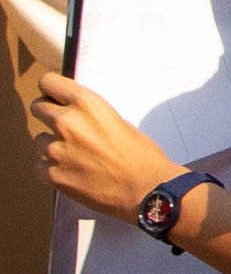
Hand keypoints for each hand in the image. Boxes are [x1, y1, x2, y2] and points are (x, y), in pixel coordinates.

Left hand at [27, 72, 180, 224]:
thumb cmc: (142, 156)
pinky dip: (52, 168)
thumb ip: (91, 115)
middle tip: (66, 129)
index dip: (52, 91)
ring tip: (77, 157)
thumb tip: (73, 115)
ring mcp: (56, 149)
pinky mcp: (52, 174)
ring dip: (53, 145)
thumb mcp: (120, 122)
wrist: (148, 190)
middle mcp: (67, 122)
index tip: (56, 98)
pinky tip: (73, 172)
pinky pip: (40, 165)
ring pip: (39, 139)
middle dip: (49, 116)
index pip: (48, 82)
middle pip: (38, 108)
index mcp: (87, 104)